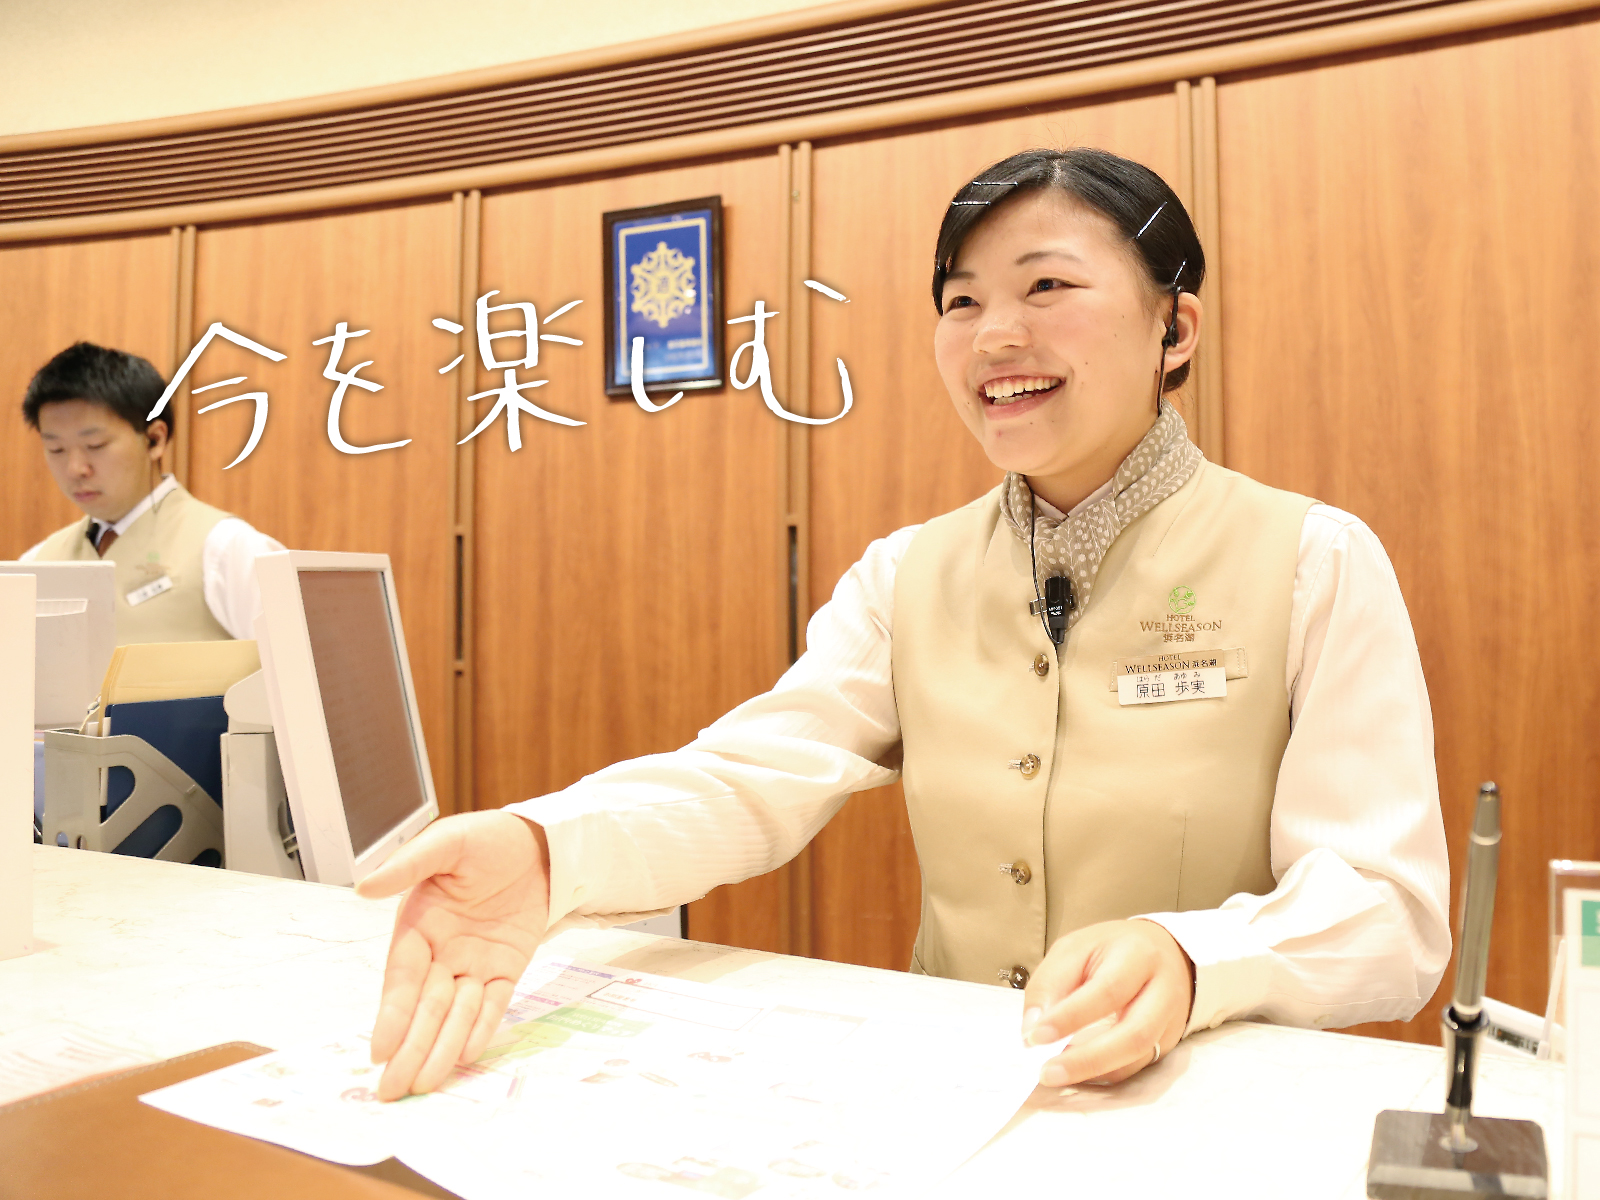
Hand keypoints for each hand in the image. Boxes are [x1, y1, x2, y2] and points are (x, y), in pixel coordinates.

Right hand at [355, 810, 550, 1099]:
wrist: (536, 843)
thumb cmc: (484, 840)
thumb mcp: (446, 843)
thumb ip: (408, 865)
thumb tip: (366, 886)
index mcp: (418, 925)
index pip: (401, 979)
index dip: (391, 1014)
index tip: (378, 1049)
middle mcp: (441, 952)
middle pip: (423, 1007)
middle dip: (408, 1047)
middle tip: (392, 1088)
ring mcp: (473, 963)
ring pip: (455, 1014)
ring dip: (441, 1047)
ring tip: (426, 1083)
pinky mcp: (505, 967)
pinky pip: (493, 1005)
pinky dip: (481, 1028)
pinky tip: (466, 1055)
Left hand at [1021, 919, 1193, 1087]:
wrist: (1162, 950)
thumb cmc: (1110, 949)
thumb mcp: (1074, 948)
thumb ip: (1051, 983)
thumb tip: (1032, 1028)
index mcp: (1138, 955)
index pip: (1107, 991)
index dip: (1070, 1018)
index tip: (1034, 1037)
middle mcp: (1163, 990)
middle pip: (1134, 1034)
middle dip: (1086, 1059)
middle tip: (1046, 1072)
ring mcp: (1170, 1020)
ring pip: (1138, 1056)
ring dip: (1094, 1071)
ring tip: (1056, 1074)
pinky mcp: (1168, 1042)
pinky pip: (1136, 1066)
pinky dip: (1103, 1073)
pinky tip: (1076, 1073)